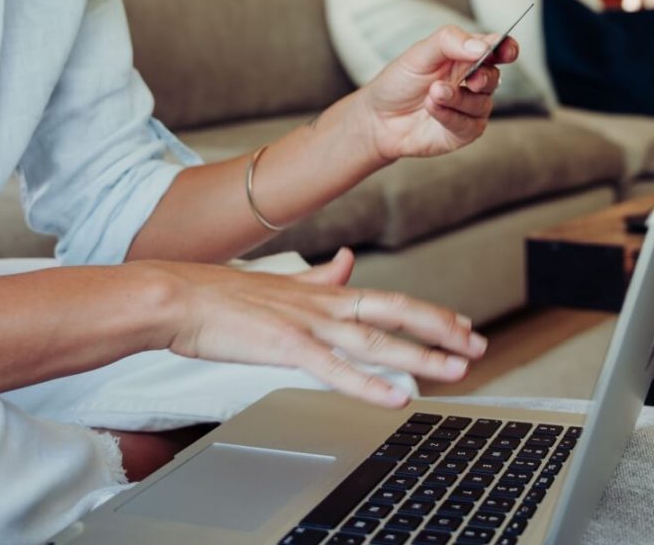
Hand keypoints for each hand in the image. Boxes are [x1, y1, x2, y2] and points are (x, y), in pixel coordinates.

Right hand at [148, 248, 486, 408]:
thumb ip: (318, 276)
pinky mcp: (284, 347)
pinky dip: (367, 384)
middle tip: (479, 344)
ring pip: (375, 341)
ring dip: (419, 356)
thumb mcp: (280, 282)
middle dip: (440, 329)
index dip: (426, 312)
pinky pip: (334, 369)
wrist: (178, 296)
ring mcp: (306, 325)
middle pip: (394, 312)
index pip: (386, 300)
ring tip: (457, 368)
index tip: (459, 323)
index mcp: (321, 292)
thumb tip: (345, 261)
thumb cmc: (221, 296)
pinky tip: (396, 397)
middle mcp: (322, 304)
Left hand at [360, 25, 518, 161]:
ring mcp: (470, 108)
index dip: (507, 48)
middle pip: (494, 76)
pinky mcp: (463, 131)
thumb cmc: (399, 82)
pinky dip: (449, 115)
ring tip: (433, 92)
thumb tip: (482, 46)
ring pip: (482, 103)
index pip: (496, 48)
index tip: (507, 51)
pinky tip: (431, 107)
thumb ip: (449, 42)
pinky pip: (468, 124)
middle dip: (484, 77)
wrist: (379, 117)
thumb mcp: (419, 54)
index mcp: (466, 57)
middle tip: (468, 79)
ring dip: (457, 98)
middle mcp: (472, 82)